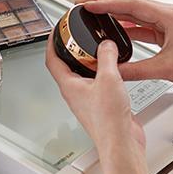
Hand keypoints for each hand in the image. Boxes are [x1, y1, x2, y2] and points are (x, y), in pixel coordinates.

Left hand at [46, 35, 145, 161]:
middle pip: (66, 66)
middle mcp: (75, 93)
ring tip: (97, 48)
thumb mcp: (109, 79)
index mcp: (69, 86)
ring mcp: (87, 99)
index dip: (51, 42)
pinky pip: (98, 83)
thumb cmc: (109, 120)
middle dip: (70, 49)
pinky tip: (115, 68)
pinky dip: (102, 72)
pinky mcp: (100, 104)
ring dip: (88, 60)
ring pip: (83, 75)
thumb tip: (106, 44)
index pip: (51, 59)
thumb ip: (107, 57)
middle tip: (76, 36)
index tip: (55, 30)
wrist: (122, 143)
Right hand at [77, 0, 172, 91]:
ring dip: (115, 13)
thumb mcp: (165, 69)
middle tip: (85, 2)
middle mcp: (170, 14)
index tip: (88, 4)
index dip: (106, 4)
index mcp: (170, 16)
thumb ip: (135, 70)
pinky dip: (128, 26)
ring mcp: (170, 21)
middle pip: (131, 3)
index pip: (131, 5)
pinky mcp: (170, 31)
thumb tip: (115, 70)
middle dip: (106, 2)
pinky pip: (144, 25)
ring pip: (137, 13)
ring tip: (95, 14)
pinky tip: (115, 30)